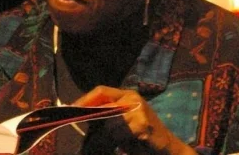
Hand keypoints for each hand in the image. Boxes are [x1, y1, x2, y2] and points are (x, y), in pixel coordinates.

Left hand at [73, 85, 195, 153]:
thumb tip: (83, 115)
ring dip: (111, 135)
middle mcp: (133, 98)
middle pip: (104, 106)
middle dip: (96, 119)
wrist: (166, 147)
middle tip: (91, 128)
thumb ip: (107, 115)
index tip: (72, 108)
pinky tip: (130, 141)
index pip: (101, 91)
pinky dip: (121, 140)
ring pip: (111, 122)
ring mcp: (139, 109)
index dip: (86, 99)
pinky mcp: (143, 123)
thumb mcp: (122, 122)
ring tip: (122, 139)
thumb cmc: (140, 136)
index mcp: (127, 95)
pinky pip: (121, 132)